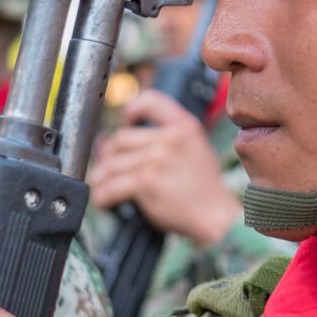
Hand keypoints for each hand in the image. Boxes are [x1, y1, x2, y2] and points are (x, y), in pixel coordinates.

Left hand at [87, 91, 239, 248]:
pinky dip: (103, 196)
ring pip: (112, 163)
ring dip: (101, 178)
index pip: (150, 101)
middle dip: (107, 155)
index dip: (131, 110)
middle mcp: (170, 138)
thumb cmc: (203, 187)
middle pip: (121, 138)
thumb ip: (168, 137)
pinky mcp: (147, 181)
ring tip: (101, 186)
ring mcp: (158, 159)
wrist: (216, 215)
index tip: (125, 123)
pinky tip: (104, 202)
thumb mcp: (196, 148)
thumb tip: (123, 135)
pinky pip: (113, 186)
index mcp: (184, 125)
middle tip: (106, 168)